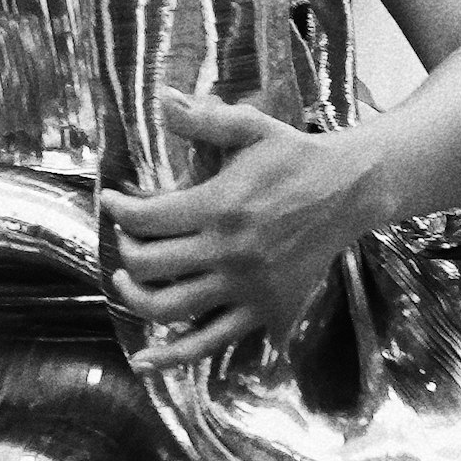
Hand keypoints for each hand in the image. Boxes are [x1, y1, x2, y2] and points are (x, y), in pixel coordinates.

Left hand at [101, 85, 380, 373]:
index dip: (117, 210)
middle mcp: (229, 252)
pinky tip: (145, 362)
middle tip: (126, 239)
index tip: (111, 202)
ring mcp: (246, 288)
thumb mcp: (251, 127)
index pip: (145, 219)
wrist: (349, 192)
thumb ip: (204, 119)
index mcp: (220, 206)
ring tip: (128, 283)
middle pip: (148, 267)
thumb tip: (161, 99)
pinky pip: (211, 342)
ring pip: (169, 310)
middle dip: (125, 253)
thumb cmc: (294, 156)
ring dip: (135, 299)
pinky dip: (174, 357)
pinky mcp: (264, 311)